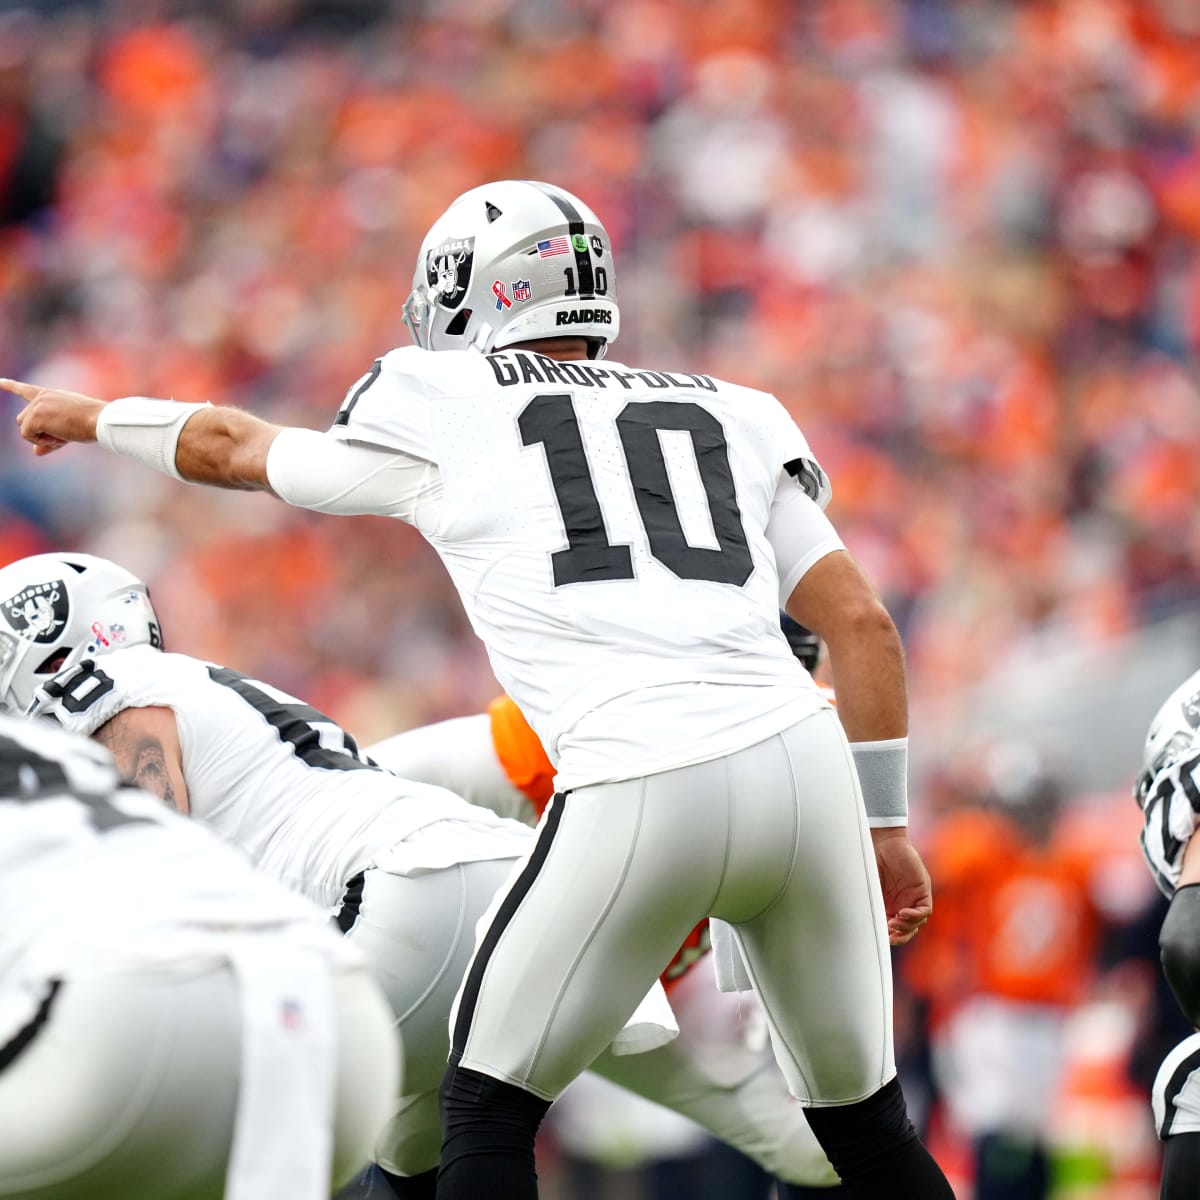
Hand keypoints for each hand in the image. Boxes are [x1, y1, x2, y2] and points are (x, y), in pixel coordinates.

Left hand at [2, 378, 105, 455]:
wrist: (99, 420)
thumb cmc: (91, 423)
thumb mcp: (66, 431)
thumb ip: (49, 440)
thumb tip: (35, 452)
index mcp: (50, 395)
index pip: (26, 390)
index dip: (11, 386)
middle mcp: (40, 397)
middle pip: (23, 420)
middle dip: (37, 433)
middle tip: (60, 438)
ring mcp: (36, 406)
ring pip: (24, 428)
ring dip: (39, 437)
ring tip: (61, 436)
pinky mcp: (35, 417)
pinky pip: (28, 436)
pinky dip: (41, 441)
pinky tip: (59, 437)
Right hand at [870, 827, 931, 945]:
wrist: (881, 840)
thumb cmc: (869, 859)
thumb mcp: (866, 886)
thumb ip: (866, 902)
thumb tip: (854, 922)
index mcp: (887, 904)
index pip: (893, 928)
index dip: (890, 937)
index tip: (881, 939)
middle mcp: (901, 903)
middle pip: (908, 929)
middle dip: (900, 936)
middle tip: (890, 936)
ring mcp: (913, 897)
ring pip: (917, 923)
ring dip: (906, 928)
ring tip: (894, 923)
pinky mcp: (922, 890)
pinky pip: (924, 911)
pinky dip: (915, 916)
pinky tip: (903, 914)